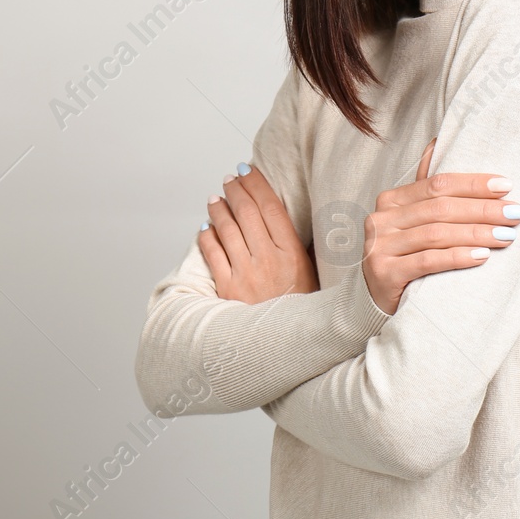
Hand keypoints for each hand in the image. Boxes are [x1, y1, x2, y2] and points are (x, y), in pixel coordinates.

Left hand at [200, 163, 319, 303]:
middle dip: (235, 191)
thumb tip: (299, 217)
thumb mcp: (312, 275)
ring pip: (226, 230)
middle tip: (229, 179)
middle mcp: (269, 261)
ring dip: (218, 210)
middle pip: (247, 213)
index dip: (257, 184)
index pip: (271, 207)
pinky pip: (212, 254)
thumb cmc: (301, 310)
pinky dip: (207, 237)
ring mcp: (246, 275)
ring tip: (215, 199)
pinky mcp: (227, 290)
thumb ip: (303, 247)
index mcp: (293, 254)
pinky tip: (206, 228)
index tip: (248, 171)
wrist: (288, 347)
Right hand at [361, 138, 519, 314]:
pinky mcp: (384, 272)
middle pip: (440, 208)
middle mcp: (381, 219)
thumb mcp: (412, 221)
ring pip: (436, 233)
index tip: (507, 186)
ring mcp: (380, 246)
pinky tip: (482, 256)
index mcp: (391, 200)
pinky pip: (428, 261)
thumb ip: (426, 189)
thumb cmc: (405, 257)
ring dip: (476, 233)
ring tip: (506, 236)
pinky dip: (458, 257)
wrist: (375, 301)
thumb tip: (438, 141)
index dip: (473, 184)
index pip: (437, 184)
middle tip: (516, 213)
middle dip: (483, 209)